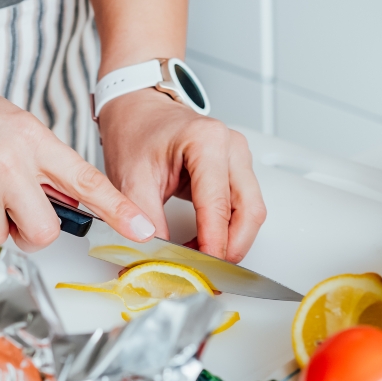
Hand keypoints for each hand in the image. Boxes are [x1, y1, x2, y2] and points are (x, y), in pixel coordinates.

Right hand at [0, 66, 156, 251]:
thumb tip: (58, 196)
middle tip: (13, 214)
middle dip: (30, 233)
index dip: (118, 210)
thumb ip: (35, 158)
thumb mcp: (5, 120)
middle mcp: (8, 166)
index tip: (143, 230)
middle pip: (44, 232)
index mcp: (30, 138)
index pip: (85, 182)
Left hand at [98, 89, 265, 262]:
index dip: (214, 242)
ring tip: (199, 257)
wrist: (137, 110)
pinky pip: (242, 207)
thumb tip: (157, 255)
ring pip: (251, 212)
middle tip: (206, 270)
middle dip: (231, 247)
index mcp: (207, 141)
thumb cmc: (135, 132)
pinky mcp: (235, 169)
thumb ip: (144, 219)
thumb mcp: (130, 179)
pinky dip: (226, 229)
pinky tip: (204, 243)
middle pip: (249, 211)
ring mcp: (238, 157)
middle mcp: (231, 147)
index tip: (203, 267)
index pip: (219, 204)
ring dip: (230, 240)